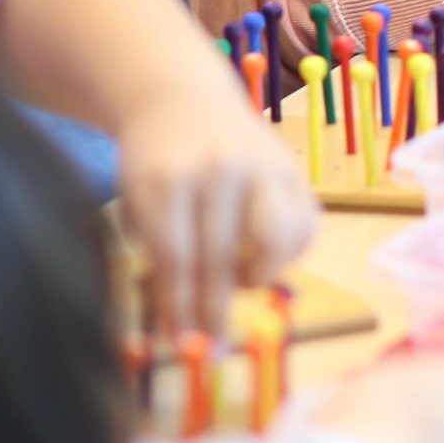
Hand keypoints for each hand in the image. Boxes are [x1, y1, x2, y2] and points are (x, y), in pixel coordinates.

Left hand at [117, 92, 316, 339]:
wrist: (182, 99)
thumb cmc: (155, 164)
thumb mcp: (138, 204)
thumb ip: (156, 258)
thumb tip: (179, 329)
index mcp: (168, 177)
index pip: (176, 258)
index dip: (179, 307)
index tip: (180, 342)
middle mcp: (220, 167)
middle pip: (220, 257)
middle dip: (214, 309)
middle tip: (211, 343)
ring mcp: (262, 162)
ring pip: (277, 238)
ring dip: (259, 275)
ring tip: (242, 282)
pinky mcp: (292, 166)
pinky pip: (305, 223)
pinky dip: (291, 253)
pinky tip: (265, 258)